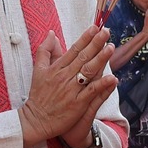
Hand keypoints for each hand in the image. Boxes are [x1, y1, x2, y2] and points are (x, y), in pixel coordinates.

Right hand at [23, 26, 116, 144]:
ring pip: (88, 71)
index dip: (85, 38)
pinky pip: (91, 92)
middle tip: (106, 32)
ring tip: (111, 47)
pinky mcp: (77, 104)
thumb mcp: (38, 70)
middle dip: (95, 43)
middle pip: (82, 57)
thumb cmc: (38, 95)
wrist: (36, 120)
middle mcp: (64, 77)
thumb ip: (45, 51)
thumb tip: (51, 33)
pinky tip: (112, 77)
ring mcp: (71, 90)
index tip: (95, 27)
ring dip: (100, 59)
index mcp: (56, 68)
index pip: (74, 49)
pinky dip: (101, 84)